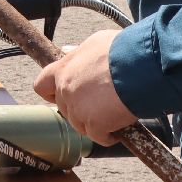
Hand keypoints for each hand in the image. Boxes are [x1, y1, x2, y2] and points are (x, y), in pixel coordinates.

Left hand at [34, 30, 136, 144]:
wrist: (139, 66)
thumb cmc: (122, 50)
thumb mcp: (95, 43)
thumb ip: (78, 53)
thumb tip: (68, 51)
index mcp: (63, 69)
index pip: (42, 86)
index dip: (51, 93)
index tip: (62, 95)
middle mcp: (66, 89)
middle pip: (65, 109)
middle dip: (80, 109)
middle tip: (99, 105)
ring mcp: (78, 109)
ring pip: (80, 125)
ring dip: (95, 123)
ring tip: (113, 113)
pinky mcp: (94, 125)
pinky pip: (99, 137)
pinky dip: (109, 136)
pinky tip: (119, 127)